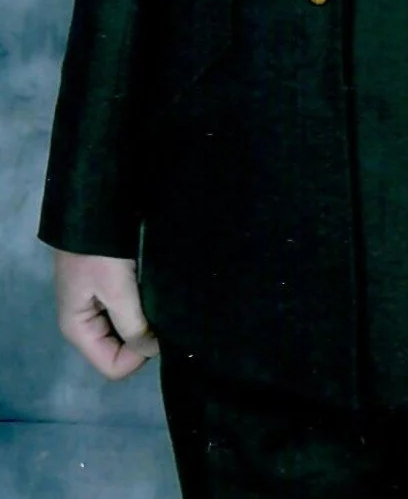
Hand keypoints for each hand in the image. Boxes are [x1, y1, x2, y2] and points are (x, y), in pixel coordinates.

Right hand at [51, 249, 159, 379]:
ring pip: (128, 331)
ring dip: (145, 321)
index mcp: (79, 330)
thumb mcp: (116, 290)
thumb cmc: (100, 252)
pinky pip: (129, 311)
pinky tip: (155, 293)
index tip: (158, 330)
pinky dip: (143, 307)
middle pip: (121, 350)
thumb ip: (133, 325)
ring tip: (161, 303)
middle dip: (143, 338)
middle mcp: (87, 324)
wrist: (93, 206)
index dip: (139, 355)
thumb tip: (154, 350)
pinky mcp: (109, 290)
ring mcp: (98, 306)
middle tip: (163, 316)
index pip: (114, 367)